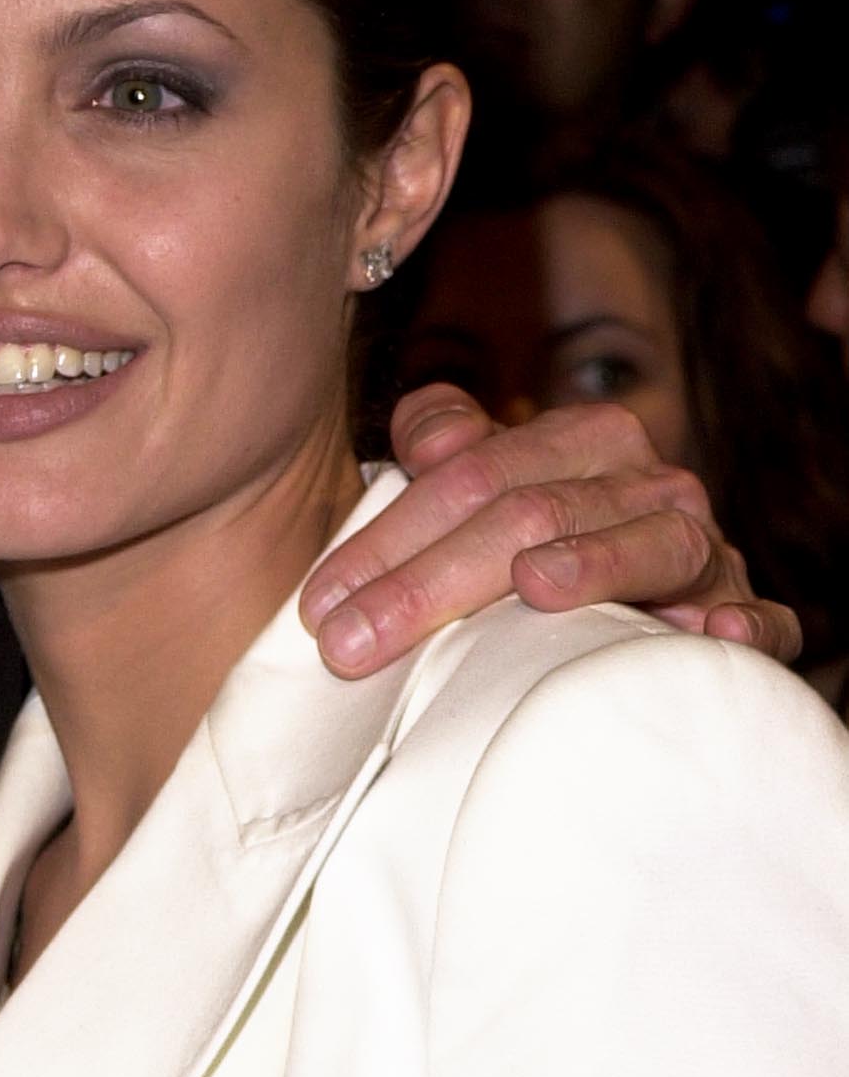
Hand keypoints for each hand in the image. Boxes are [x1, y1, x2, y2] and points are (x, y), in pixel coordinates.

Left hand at [301, 386, 802, 677]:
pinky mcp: (740, 615)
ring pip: (647, 544)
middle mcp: (646, 484)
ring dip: (594, 564)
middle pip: (534, 512)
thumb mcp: (485, 497)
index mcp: (580, 444)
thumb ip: (446, 451)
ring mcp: (700, 549)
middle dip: (435, 579)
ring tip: (536, 584)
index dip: (389, 537)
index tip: (321, 606)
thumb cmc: (540, 558)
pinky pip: (756, 619)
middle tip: (355, 643)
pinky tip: (706, 632)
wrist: (650, 613)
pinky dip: (740, 624)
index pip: (472, 476)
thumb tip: (430, 434)